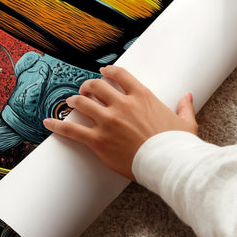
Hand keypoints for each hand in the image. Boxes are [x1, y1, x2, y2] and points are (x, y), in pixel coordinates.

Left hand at [43, 66, 196, 180]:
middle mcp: (122, 105)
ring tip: (70, 101)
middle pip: (96, 86)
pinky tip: (48, 122)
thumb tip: (188, 97)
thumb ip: (184, 107)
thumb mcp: (185, 123)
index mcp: (142, 96)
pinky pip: (72, 130)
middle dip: (88, 86)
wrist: (168, 164)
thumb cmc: (177, 145)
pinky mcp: (98, 140)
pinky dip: (58, 125)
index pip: (120, 75)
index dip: (108, 72)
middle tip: (84, 89)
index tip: (103, 72)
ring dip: (74, 101)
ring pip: (82, 103)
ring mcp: (108, 122)